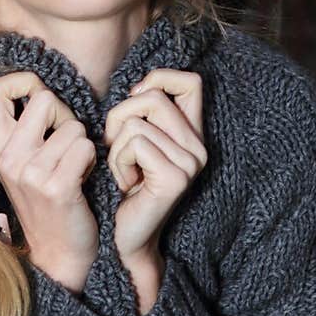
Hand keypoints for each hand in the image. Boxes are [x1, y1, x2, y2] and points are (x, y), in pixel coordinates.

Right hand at [0, 71, 98, 293]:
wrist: (60, 252)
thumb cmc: (50, 198)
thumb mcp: (25, 161)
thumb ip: (26, 126)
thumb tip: (38, 85)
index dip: (25, 82)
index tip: (41, 101)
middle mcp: (8, 157)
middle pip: (44, 97)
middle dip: (65, 114)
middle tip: (67, 142)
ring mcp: (30, 173)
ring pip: (73, 125)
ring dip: (83, 144)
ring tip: (75, 167)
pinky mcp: (56, 187)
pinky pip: (86, 147)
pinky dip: (92, 160)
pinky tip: (83, 178)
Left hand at [103, 68, 207, 274]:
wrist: (127, 237)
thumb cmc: (125, 185)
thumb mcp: (135, 140)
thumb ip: (143, 113)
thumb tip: (138, 88)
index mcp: (193, 134)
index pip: (191, 81)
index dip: (159, 79)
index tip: (136, 100)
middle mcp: (199, 147)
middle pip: (154, 98)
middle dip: (120, 117)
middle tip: (118, 148)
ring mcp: (190, 163)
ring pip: (137, 123)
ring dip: (116, 147)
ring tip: (125, 171)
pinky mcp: (175, 178)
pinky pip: (135, 145)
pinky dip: (119, 162)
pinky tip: (126, 183)